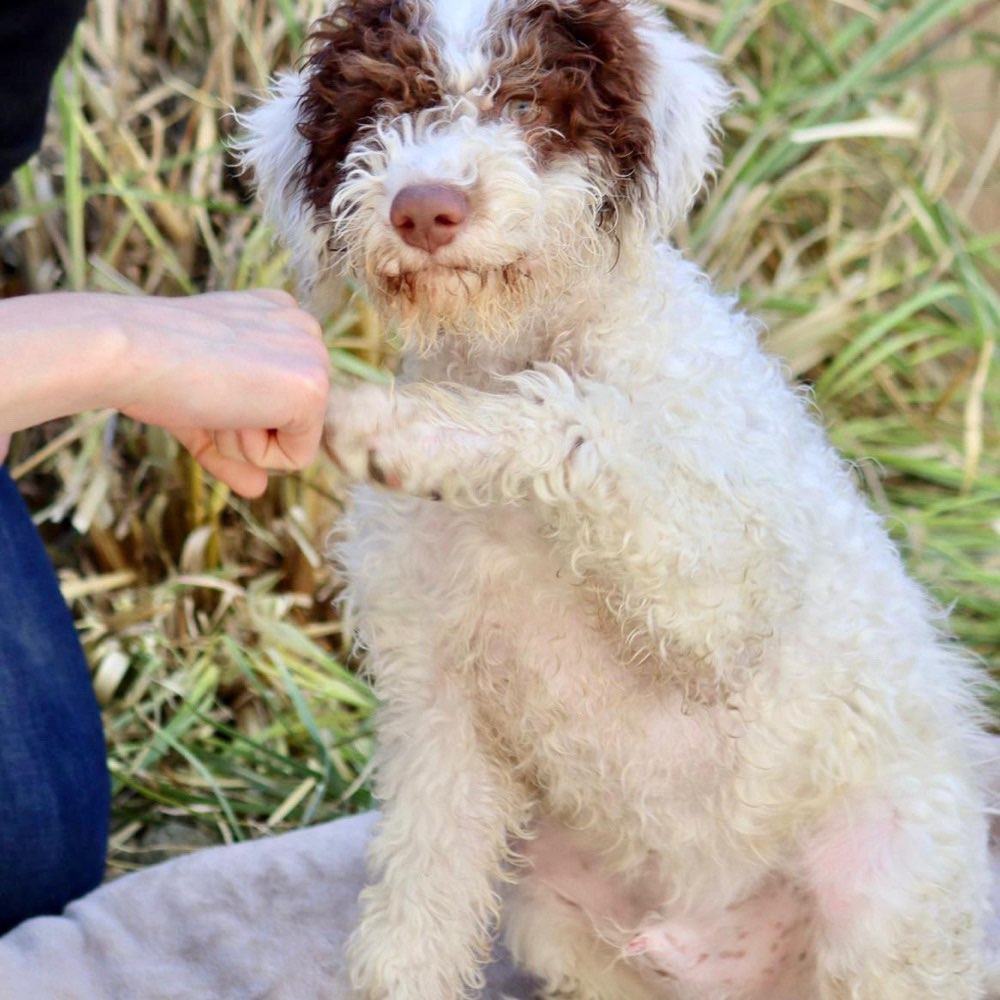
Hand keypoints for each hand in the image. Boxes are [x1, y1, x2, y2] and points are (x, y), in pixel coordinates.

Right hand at [108, 290, 328, 495]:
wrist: (123, 352)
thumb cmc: (149, 371)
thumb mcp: (200, 408)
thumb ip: (232, 444)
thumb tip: (258, 489)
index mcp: (279, 316)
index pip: (278, 400)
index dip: (233, 413)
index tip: (199, 381)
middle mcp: (305, 328)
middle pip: (290, 422)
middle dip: (240, 428)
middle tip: (203, 391)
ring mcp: (314, 356)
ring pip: (293, 441)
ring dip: (243, 439)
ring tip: (212, 395)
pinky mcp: (313, 389)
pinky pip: (295, 459)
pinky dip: (255, 453)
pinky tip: (228, 410)